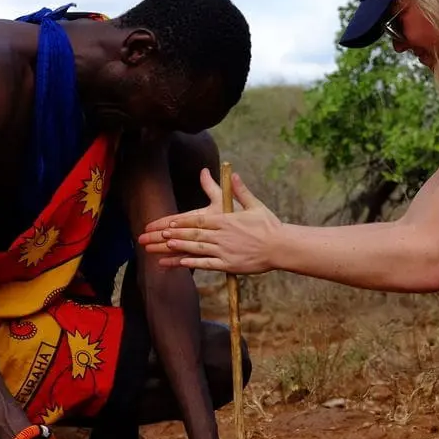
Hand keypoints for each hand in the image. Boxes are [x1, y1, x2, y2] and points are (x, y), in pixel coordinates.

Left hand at [137, 168, 280, 274]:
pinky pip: (207, 264)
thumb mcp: (255, 205)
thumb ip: (240, 191)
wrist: (281, 246)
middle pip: (193, 234)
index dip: (182, 222)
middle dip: (174, 235)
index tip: (168, 223)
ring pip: (197, 249)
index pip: (199, 221)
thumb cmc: (269, 225)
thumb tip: (234, 174)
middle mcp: (223, 235)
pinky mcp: (229, 264)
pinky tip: (180, 263)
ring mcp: (225, 250)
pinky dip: (193, 263)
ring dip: (179, 247)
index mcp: (227, 220)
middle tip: (157, 235)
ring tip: (164, 246)